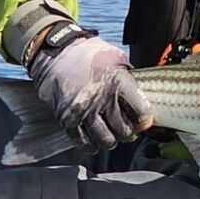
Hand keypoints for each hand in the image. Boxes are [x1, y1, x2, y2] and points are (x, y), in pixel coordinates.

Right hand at [28, 31, 153, 149]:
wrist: (54, 53)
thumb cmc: (88, 54)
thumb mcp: (116, 58)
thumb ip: (129, 78)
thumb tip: (141, 97)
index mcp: (118, 81)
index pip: (141, 111)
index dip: (144, 119)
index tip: (143, 120)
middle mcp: (102, 98)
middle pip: (124, 130)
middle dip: (129, 133)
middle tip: (128, 131)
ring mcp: (84, 110)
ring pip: (106, 140)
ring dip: (111, 141)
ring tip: (112, 137)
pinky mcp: (67, 118)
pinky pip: (82, 141)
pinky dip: (90, 145)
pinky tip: (94, 142)